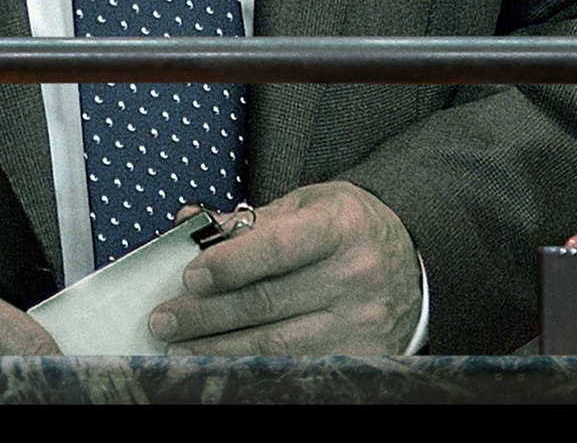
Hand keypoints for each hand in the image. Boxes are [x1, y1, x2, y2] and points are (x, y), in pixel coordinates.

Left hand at [147, 181, 420, 354]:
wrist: (411, 263)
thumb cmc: (348, 229)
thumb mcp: (308, 206)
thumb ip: (251, 220)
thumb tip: (189, 223)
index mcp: (340, 227)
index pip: (276, 248)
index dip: (229, 264)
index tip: (190, 275)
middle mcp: (354, 276)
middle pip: (267, 303)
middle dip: (206, 314)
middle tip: (165, 318)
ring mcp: (360, 324)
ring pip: (275, 345)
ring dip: (219, 349)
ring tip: (179, 346)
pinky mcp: (360, 359)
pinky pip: (295, 369)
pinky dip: (252, 370)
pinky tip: (222, 365)